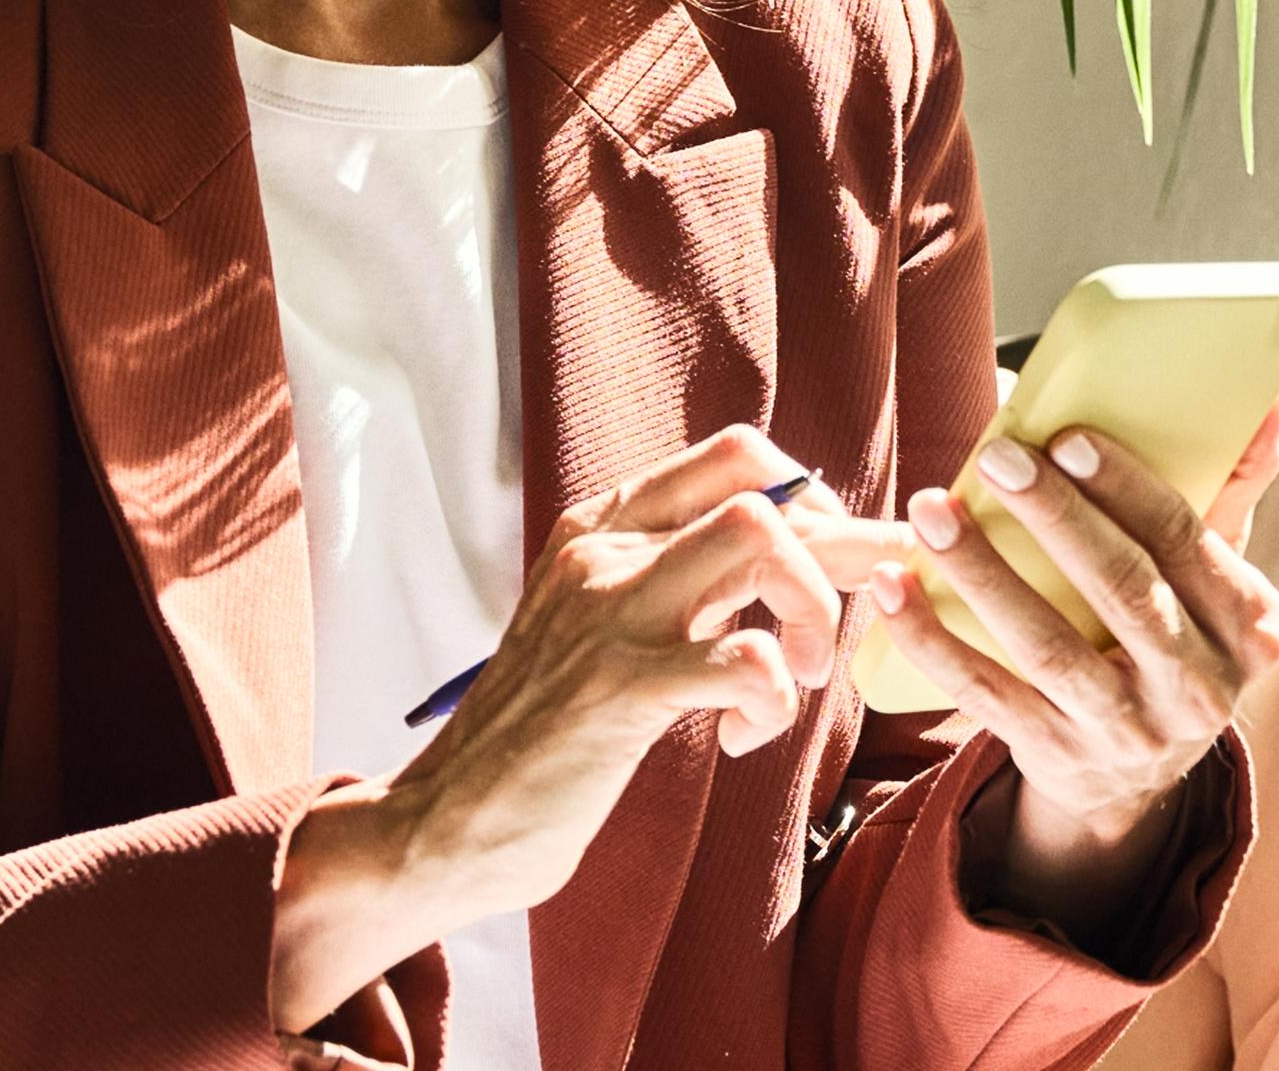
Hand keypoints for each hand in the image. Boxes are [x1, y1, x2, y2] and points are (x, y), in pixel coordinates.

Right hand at [269, 425, 914, 1029]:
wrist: (443, 823)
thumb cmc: (545, 737)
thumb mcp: (603, 629)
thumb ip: (678, 584)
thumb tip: (796, 556)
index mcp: (601, 529)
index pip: (734, 455)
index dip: (809, 499)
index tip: (829, 563)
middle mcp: (605, 553)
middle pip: (761, 493)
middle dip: (835, 554)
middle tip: (830, 630)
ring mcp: (611, 614)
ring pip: (763, 542)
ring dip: (813, 613)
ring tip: (798, 679)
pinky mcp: (622, 688)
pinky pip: (751, 658)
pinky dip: (775, 700)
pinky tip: (742, 739)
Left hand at [866, 409, 1278, 942]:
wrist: (1138, 779)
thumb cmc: (1176, 637)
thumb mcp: (1220, 580)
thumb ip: (1235, 490)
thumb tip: (1271, 397)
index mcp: (1248, 628)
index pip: (1187, 542)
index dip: (1127, 488)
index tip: (1068, 437)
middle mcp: (1196, 687)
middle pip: (1124, 591)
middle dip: (1057, 518)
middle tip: (998, 458)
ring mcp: (1124, 730)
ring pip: (1047, 645)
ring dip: (983, 573)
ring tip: (932, 510)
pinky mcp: (1056, 754)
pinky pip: (985, 694)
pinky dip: (932, 640)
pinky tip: (894, 588)